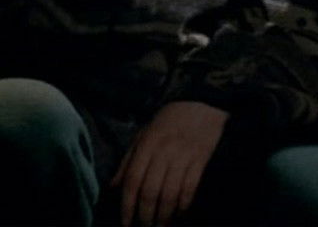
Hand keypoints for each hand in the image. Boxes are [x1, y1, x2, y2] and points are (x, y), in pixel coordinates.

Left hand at [112, 101, 228, 226]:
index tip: (126, 222)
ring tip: (161, 224)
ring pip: (170, 193)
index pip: (132, 180)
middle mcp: (163, 151)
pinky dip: (184, 203)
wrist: (203, 103)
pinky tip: (180, 211)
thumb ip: (128, 160)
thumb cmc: (170, 119)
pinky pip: (190, 187)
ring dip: (164, 214)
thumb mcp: (144, 133)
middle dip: (146, 215)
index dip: (127, 205)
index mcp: (146, 144)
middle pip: (150, 191)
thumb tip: (114, 187)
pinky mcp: (201, 158)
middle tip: (145, 226)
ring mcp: (183, 155)